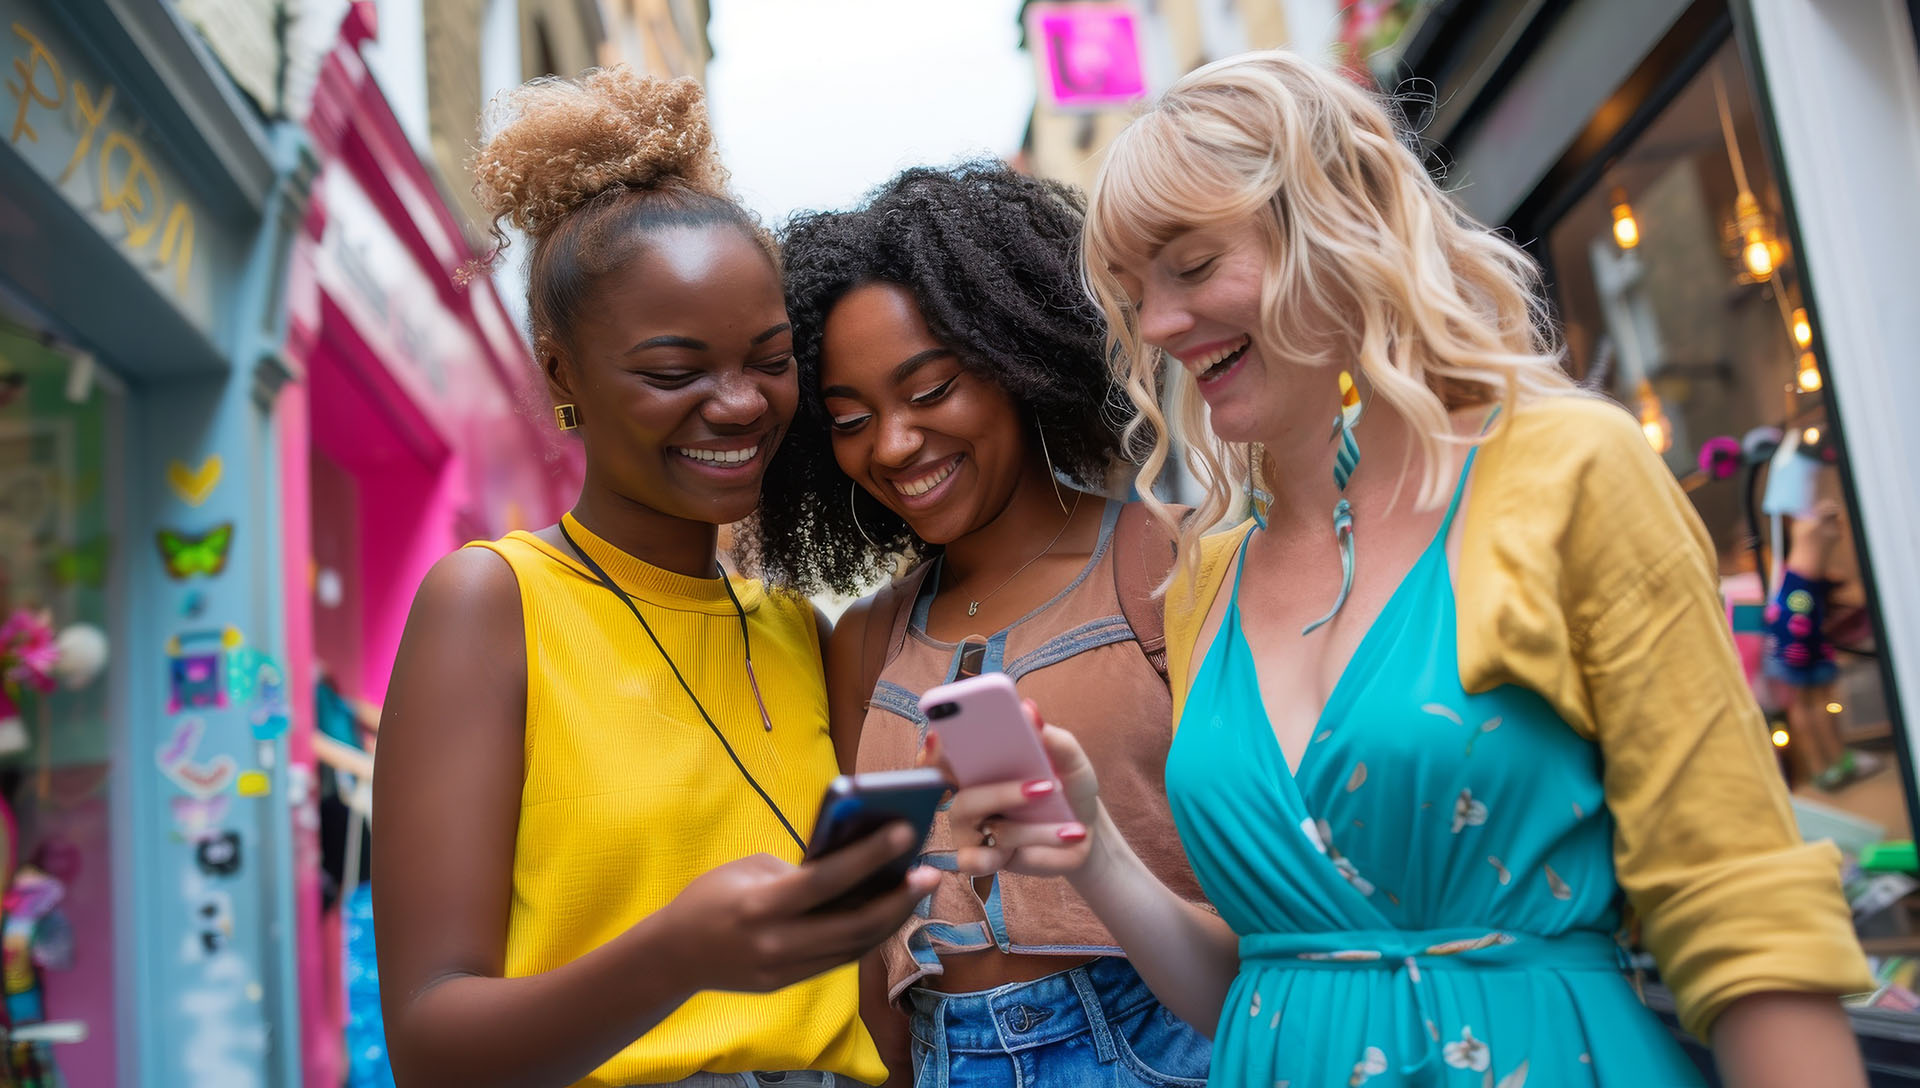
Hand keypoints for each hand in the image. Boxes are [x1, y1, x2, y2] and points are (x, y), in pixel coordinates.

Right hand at [662, 823, 938, 993]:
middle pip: (853, 924)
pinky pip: (840, 958)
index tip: (905, 833)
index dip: (869, 857)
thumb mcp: (749, 868)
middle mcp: (777, 944)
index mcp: (760, 906)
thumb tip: (854, 858)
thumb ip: (799, 869)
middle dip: (898, 899)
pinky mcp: (791, 982)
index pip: (826, 881)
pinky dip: (868, 934)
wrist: (674, 956)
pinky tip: (889, 911)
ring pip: (855, 947)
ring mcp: (785, 969)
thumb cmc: (710, 897)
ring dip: (892, 918)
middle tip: (930, 873)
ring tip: (917, 890)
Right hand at [938, 700, 1102, 877]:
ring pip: (979, 823)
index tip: (940, 738)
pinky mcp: (981, 859)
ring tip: (1067, 825)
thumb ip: (1053, 739)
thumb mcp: (1071, 761)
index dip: (932, 748)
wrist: (1082, 832)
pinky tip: (1031, 848)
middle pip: (957, 791)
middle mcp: (966, 794)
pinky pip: (975, 861)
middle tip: (1042, 786)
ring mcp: (970, 829)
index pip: (941, 753)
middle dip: (999, 791)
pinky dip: (1008, 853)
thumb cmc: (1067, 788)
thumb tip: (1029, 710)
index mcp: (979, 764)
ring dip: (1029, 826)